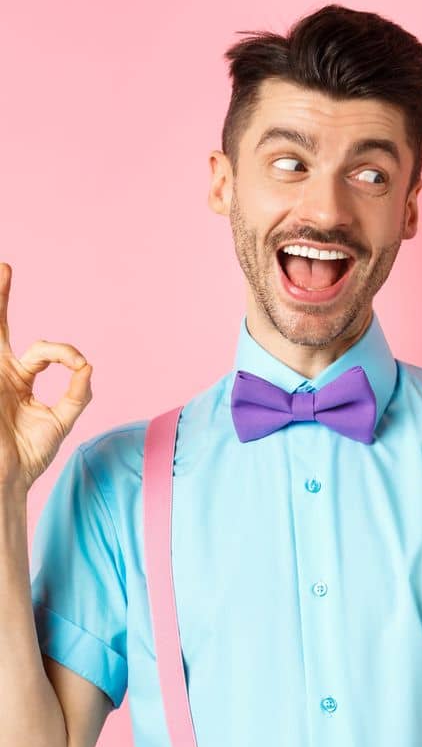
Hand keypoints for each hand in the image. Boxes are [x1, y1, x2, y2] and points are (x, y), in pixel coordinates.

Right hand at [0, 263, 92, 496]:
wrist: (5, 478)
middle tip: (5, 268)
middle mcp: (1, 372)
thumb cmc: (28, 454)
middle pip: (0, 327)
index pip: (44, 351)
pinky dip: (0, 326)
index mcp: (19, 378)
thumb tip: (88, 365)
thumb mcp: (61, 420)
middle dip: (1, 298)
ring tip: (2, 272)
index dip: (65, 354)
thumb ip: (77, 393)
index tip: (79, 365)